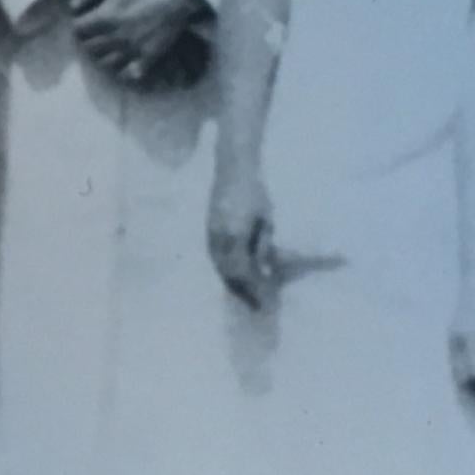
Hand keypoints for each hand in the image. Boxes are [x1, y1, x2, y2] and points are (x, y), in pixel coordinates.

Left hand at [68, 0, 203, 86]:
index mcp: (106, 17)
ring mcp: (132, 49)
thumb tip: (73, 7)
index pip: (78, 30)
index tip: (83, 19)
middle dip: (87, 39)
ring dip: (100, 55)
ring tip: (104, 46)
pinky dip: (120, 70)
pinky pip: (128, 74)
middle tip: (92, 32)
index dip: (78, 24)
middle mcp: (116, 37)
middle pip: (89, 48)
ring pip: (104, 63)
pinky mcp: (148, 57)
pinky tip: (120, 61)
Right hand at [208, 162, 284, 308]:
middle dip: (243, 292)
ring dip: (232, 284)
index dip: (254, 288)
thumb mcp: (266, 220)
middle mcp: (219, 239)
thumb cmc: (255, 192)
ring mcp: (210, 235)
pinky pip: (215, 258)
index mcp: (235, 237)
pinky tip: (233, 277)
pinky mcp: (208, 231)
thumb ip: (263, 246)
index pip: (244, 272)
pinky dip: (225, 271)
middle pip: (229, 274)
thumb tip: (265, 270)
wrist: (233, 168)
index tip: (264, 301)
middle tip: (257, 306)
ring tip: (245, 296)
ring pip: (219, 268)